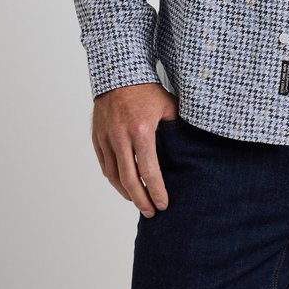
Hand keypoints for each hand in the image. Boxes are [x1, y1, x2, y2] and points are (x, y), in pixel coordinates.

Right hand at [92, 83, 178, 218]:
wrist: (118, 75)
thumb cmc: (147, 91)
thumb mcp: (169, 106)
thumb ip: (177, 128)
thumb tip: (191, 148)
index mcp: (141, 130)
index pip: (149, 171)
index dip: (156, 191)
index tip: (164, 204)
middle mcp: (121, 137)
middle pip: (129, 180)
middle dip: (141, 200)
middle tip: (152, 213)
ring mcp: (106, 138)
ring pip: (114, 176)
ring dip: (126, 193)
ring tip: (138, 202)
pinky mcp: (97, 138)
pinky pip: (105, 166)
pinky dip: (114, 180)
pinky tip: (124, 186)